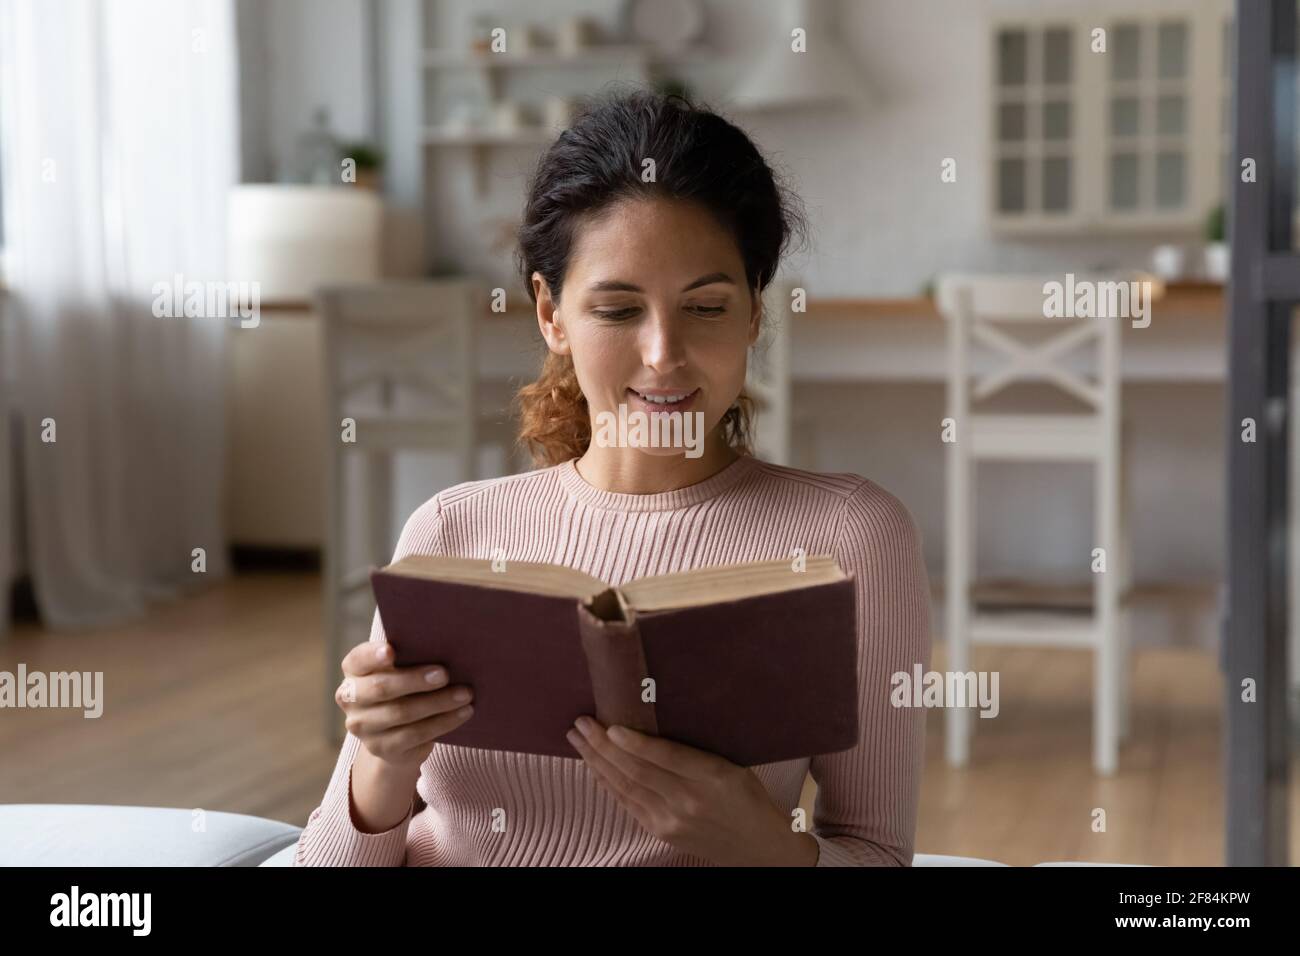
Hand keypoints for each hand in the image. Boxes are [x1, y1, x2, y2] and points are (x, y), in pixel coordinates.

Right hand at [336, 640, 474, 773]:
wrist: (396, 733)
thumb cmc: (405, 687)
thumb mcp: (401, 669)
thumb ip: (411, 657)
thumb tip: (447, 647)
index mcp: (354, 670)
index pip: (358, 659)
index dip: (373, 655)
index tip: (391, 650)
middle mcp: (351, 699)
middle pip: (382, 688)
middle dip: (416, 680)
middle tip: (445, 674)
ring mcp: (363, 727)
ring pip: (402, 713)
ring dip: (438, 702)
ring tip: (465, 694)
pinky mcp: (382, 748)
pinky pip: (416, 735)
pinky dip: (443, 722)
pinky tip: (463, 713)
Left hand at [566, 716, 818, 865]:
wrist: (758, 847)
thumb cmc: (748, 797)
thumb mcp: (734, 764)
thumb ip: (698, 749)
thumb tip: (655, 718)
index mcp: (713, 776)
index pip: (667, 757)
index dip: (636, 743)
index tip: (610, 725)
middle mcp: (689, 801)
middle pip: (637, 771)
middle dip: (603, 746)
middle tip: (580, 723)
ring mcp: (672, 821)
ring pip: (625, 787)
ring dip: (597, 762)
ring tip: (578, 739)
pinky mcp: (662, 832)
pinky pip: (627, 804)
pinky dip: (607, 783)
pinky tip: (594, 767)